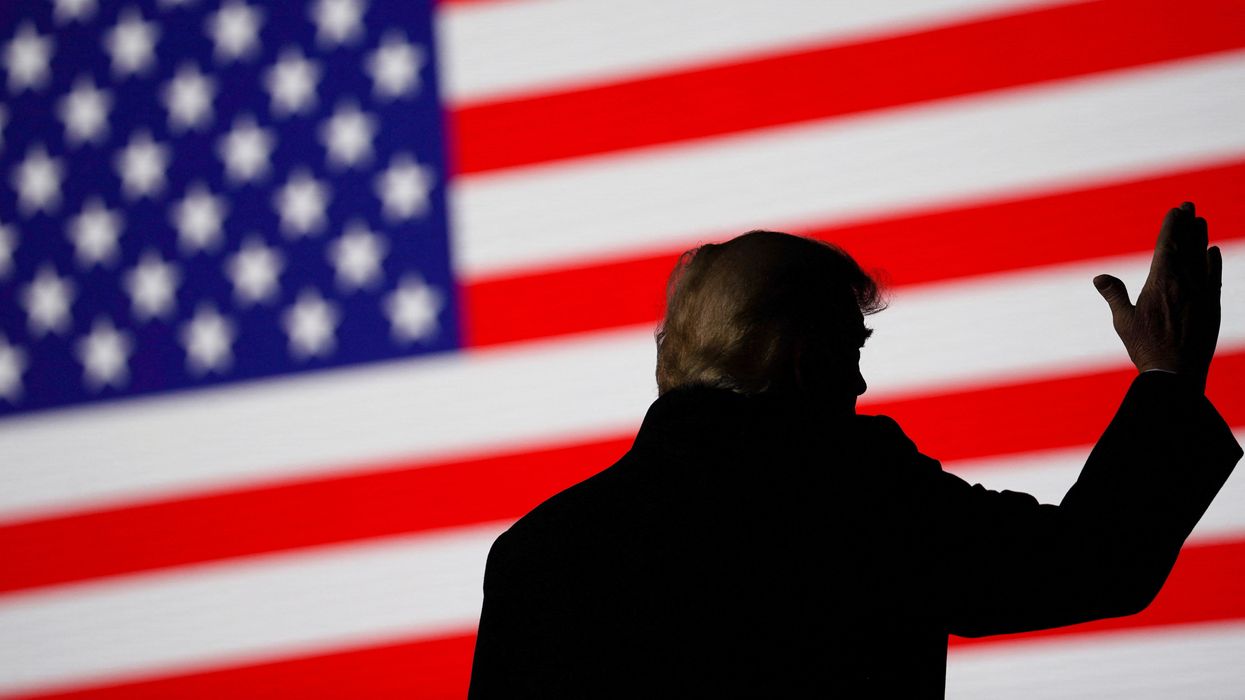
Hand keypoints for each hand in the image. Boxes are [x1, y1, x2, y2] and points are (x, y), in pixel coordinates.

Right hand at [1093, 202, 1221, 393]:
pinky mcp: (1212, 306)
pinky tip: (1212, 252)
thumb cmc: (1145, 348)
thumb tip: (1099, 277)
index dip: (1171, 226)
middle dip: (1187, 223)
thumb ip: (1114, 295)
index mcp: (1160, 283)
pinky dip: (1213, 262)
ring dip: (1200, 237)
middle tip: (1189, 205)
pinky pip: (1214, 277)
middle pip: (1187, 245)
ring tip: (1200, 220)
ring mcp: (1201, 294)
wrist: (1176, 374)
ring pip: (1201, 258)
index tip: (1175, 210)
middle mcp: (1184, 283)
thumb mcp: (1123, 322)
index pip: (1168, 245)